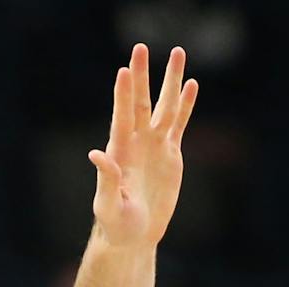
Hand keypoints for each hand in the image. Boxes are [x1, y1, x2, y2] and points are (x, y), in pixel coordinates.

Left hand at [89, 44, 196, 248]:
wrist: (134, 236)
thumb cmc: (116, 224)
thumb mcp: (108, 205)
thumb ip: (106, 180)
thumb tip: (97, 154)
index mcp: (119, 151)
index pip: (122, 116)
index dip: (123, 95)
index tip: (124, 70)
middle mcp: (136, 142)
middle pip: (140, 102)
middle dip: (141, 75)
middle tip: (141, 48)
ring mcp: (154, 145)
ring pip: (165, 106)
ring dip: (171, 81)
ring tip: (178, 53)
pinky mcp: (171, 154)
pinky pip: (179, 124)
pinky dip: (186, 105)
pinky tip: (191, 85)